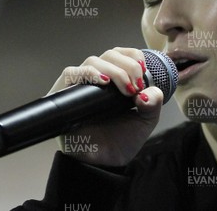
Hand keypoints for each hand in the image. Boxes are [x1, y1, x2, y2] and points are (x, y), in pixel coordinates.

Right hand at [48, 47, 163, 165]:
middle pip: (109, 55)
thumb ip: (153, 104)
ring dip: (113, 70)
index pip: (122, 53)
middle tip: (136, 86)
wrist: (103, 162)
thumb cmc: (121, 140)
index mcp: (115, 79)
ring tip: (126, 88)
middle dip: (127, 66)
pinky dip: (88, 73)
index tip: (143, 70)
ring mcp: (80, 86)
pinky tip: (103, 82)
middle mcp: (97, 79)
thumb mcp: (144, 121)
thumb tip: (151, 91)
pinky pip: (71, 73)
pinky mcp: (63, 95)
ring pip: (92, 60)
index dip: (133, 56)